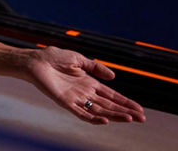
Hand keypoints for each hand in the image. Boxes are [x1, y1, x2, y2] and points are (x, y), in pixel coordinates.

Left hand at [23, 47, 146, 124]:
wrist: (35, 60)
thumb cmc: (53, 58)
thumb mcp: (79, 59)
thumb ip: (96, 67)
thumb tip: (114, 77)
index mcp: (89, 83)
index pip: (111, 96)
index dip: (125, 102)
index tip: (139, 109)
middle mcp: (84, 93)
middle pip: (109, 105)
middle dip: (125, 112)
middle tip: (142, 119)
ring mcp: (75, 98)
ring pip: (99, 111)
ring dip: (115, 116)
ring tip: (130, 119)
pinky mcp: (65, 102)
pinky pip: (81, 113)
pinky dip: (93, 118)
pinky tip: (105, 120)